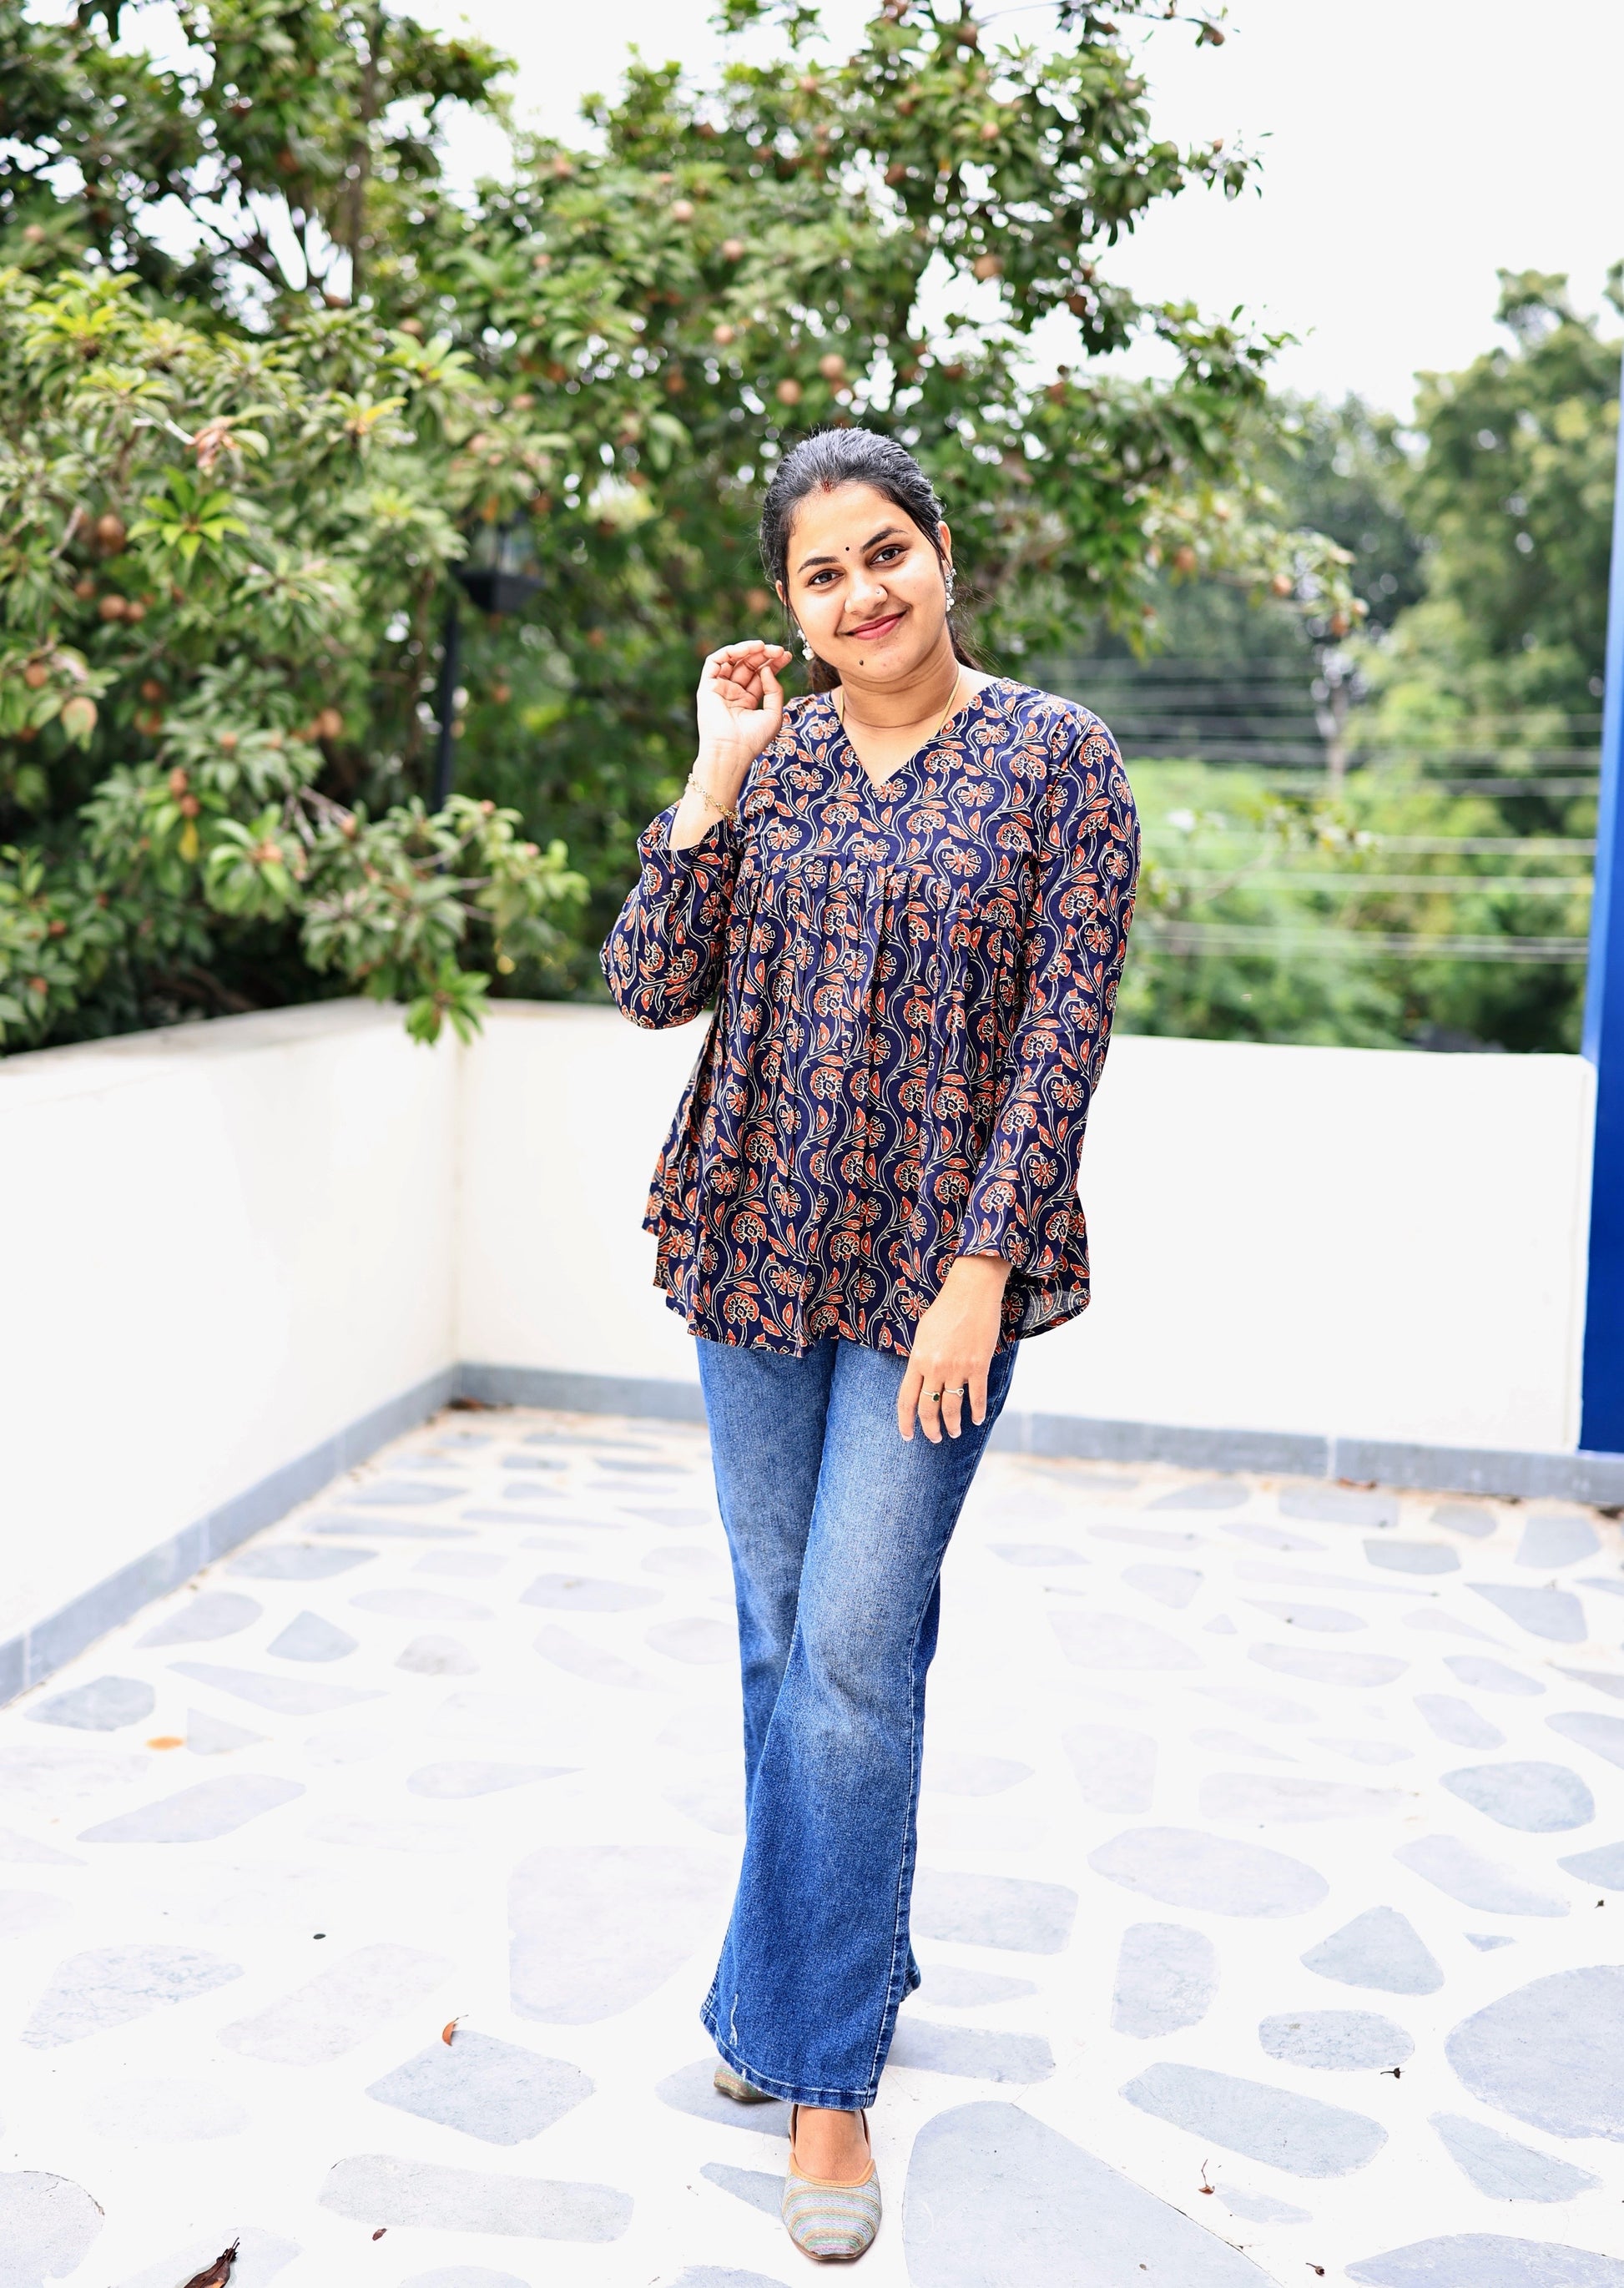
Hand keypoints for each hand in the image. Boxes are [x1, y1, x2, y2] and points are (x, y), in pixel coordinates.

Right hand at [695, 640, 791, 776]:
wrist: (731, 751)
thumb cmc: (753, 739)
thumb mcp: (773, 714)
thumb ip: (774, 690)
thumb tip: (767, 669)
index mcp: (747, 701)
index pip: (760, 675)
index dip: (773, 664)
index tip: (787, 656)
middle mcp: (732, 693)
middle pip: (748, 665)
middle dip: (764, 655)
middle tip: (779, 650)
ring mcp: (720, 689)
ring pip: (733, 660)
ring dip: (749, 650)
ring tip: (764, 647)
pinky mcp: (707, 686)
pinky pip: (715, 661)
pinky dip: (730, 651)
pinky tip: (747, 649)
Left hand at [898, 1254, 1010, 1442]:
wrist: (971, 1291)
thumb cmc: (945, 1309)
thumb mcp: (923, 1334)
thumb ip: (920, 1358)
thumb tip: (920, 1379)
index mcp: (917, 1359)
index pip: (906, 1399)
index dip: (906, 1422)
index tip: (908, 1436)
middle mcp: (935, 1367)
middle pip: (928, 1408)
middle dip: (930, 1429)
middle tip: (934, 1439)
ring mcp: (957, 1368)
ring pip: (952, 1408)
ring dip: (953, 1425)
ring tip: (955, 1432)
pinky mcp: (979, 1365)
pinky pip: (977, 1397)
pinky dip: (977, 1412)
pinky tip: (977, 1420)